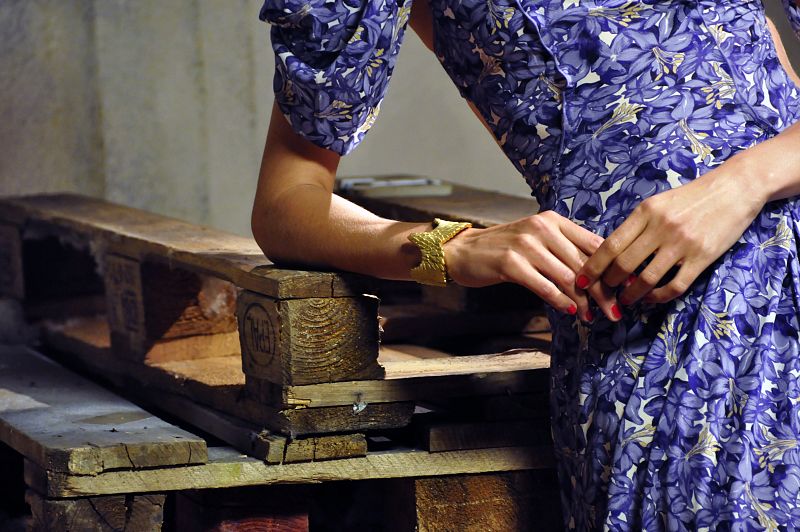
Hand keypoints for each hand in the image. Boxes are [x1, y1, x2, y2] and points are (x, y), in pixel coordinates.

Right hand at [443, 210, 617, 320]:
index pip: (593, 244)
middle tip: (615, 311)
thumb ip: (564, 250)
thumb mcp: (536, 240)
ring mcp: (526, 245)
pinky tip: (569, 311)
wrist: (463, 251)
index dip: (614, 267)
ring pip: (567, 277)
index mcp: (553, 220)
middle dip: (603, 291)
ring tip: (593, 317)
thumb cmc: (503, 249)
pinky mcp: (511, 264)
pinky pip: (544, 285)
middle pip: (584, 263)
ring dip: (583, 301)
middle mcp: (542, 228)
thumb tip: (601, 273)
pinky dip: (559, 300)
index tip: (627, 288)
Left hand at [576, 162, 765, 309]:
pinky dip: (658, 297)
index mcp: (645, 212)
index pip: (610, 245)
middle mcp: (661, 228)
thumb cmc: (691, 197)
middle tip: (604, 292)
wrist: (734, 189)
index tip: (582, 279)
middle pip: (624, 264)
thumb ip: (637, 225)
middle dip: (609, 283)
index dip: (593, 266)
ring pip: (646, 279)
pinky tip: (651, 299)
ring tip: (626, 300)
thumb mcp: (657, 203)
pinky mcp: (702, 258)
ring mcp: (682, 244)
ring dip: (631, 295)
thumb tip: (611, 251)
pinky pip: (674, 286)